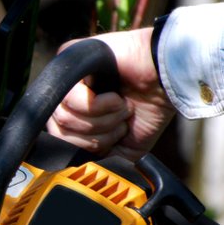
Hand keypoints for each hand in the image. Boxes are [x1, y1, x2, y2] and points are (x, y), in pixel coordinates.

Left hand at [46, 28, 175, 160]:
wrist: (167, 83)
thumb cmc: (147, 110)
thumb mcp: (121, 147)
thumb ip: (96, 157)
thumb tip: (78, 167)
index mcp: (74, 115)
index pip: (57, 139)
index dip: (84, 146)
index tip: (110, 141)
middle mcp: (65, 96)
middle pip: (58, 131)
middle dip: (96, 136)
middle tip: (119, 123)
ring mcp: (66, 78)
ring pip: (63, 117)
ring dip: (100, 119)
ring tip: (120, 107)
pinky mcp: (70, 58)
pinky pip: (68, 97)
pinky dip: (98, 104)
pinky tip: (114, 96)